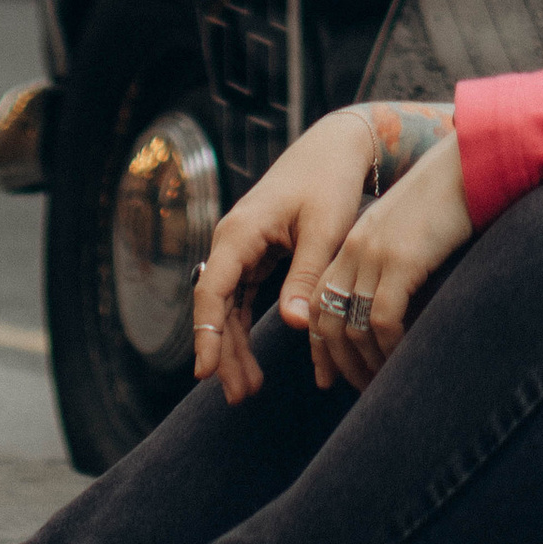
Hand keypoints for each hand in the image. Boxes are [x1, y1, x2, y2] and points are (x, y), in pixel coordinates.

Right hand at [189, 108, 376, 403]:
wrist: (336, 147)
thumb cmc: (331, 183)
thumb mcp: (324, 230)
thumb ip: (305, 276)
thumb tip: (293, 325)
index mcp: (241, 231)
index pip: (212, 290)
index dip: (207, 334)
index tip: (206, 373)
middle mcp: (232, 239)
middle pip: (215, 305)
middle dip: (223, 352)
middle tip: (238, 396)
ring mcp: (241, 246)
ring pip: (226, 306)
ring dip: (233, 346)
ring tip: (247, 389)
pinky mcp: (255, 252)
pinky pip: (240, 298)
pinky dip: (243, 328)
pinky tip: (250, 359)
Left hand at [299, 135, 473, 390]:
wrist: (470, 164)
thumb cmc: (449, 203)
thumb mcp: (409, 235)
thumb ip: (393, 268)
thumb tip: (392, 317)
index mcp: (353, 242)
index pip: (320, 302)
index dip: (322, 345)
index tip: (333, 377)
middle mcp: (355, 248)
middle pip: (328, 318)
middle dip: (339, 363)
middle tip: (360, 391)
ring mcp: (376, 253)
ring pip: (354, 325)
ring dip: (367, 363)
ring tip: (384, 385)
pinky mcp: (403, 259)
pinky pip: (385, 318)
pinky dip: (391, 347)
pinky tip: (405, 359)